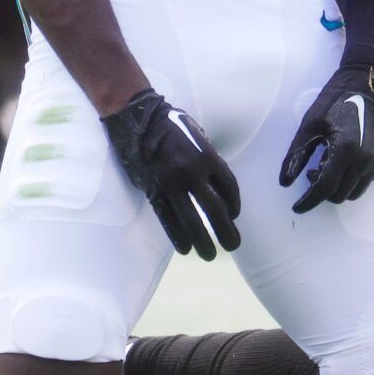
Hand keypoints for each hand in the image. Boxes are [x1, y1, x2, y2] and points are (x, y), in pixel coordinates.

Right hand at [102, 90, 241, 259]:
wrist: (138, 119)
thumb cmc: (170, 124)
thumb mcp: (198, 136)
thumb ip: (209, 159)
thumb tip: (217, 183)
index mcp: (208, 156)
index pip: (229, 188)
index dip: (235, 205)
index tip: (234, 216)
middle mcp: (193, 172)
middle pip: (216, 209)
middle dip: (227, 230)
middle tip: (234, 245)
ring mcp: (172, 183)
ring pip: (192, 220)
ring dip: (203, 241)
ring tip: (210, 255)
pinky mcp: (154, 190)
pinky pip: (168, 218)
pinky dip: (178, 236)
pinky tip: (185, 248)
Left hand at [279, 67, 373, 213]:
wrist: (368, 82)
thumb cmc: (334, 100)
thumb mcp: (310, 124)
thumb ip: (297, 155)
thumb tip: (285, 183)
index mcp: (346, 150)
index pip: (325, 188)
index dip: (309, 200)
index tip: (298, 207)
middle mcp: (368, 159)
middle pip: (341, 195)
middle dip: (324, 191)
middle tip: (312, 172)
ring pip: (356, 191)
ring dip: (339, 186)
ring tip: (328, 165)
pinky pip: (368, 180)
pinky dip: (354, 177)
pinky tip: (345, 159)